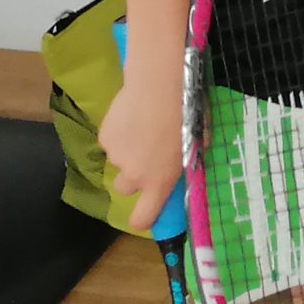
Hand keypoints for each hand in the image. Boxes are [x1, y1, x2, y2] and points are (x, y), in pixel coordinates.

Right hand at [98, 64, 183, 229]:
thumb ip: (189, 157)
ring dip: (127, 150)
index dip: (142, 219)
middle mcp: (134, 176)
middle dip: (133, 175)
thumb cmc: (188, 111)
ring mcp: (116, 156)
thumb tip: (188, 161)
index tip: (145, 213)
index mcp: (159, 181)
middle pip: (125, 188)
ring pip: (118, 160)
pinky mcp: (104, 137)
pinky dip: (119, 132)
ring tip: (142, 124)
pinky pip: (111, 140)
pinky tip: (131, 113)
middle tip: (146, 153)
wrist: (159, 84)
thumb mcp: (199, 139)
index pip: (142, 218)